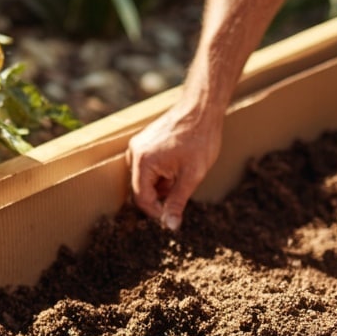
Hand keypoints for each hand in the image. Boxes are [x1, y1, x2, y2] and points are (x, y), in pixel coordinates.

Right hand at [126, 102, 222, 230]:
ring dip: (162, 184)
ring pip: (145, 179)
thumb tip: (170, 226)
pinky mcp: (144, 141)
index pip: (141, 199)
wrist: (202, 108)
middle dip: (161, 195)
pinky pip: (147, 166)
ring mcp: (138, 145)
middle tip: (182, 188)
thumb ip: (177, 203)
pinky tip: (178, 164)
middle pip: (141, 189)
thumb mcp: (191, 177)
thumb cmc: (200, 140)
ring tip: (182, 173)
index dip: (157, 212)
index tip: (173, 215)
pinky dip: (161, 172)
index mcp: (143, 162)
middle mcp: (134, 153)